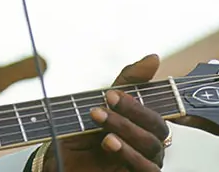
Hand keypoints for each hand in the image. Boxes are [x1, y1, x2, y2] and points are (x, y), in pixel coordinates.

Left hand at [44, 54, 169, 171]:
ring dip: (126, 129)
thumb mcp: (99, 102)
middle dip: (131, 111)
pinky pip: (146, 169)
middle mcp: (149, 143)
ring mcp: (145, 161)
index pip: (157, 108)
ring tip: (101, 119)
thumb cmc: (82, 133)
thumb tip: (154, 58)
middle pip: (158, 126)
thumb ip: (126, 82)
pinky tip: (110, 142)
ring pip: (152, 145)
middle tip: (104, 101)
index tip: (111, 93)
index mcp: (145, 124)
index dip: (139, 100)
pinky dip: (129, 154)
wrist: (60, 162)